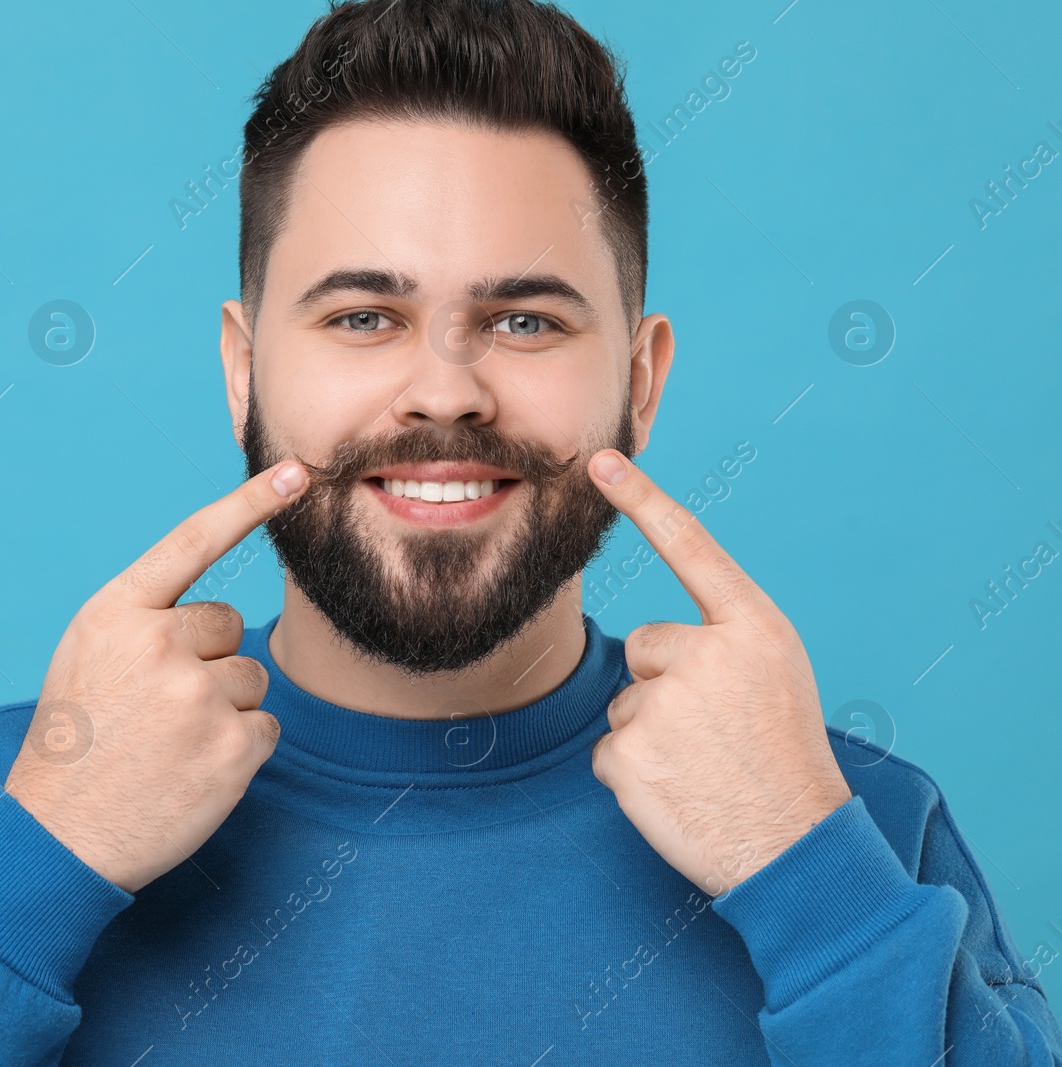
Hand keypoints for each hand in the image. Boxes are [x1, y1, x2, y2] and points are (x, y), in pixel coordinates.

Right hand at [3, 461, 309, 892]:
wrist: (59, 838)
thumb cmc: (76, 744)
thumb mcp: (88, 657)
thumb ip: (145, 620)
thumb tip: (222, 619)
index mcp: (116, 612)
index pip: (193, 541)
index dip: (251, 502)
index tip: (299, 471)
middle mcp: (158, 643)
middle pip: (231, 626)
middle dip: (208, 663)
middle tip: (158, 711)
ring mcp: (198, 696)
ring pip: (252, 679)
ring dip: (226, 710)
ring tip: (170, 745)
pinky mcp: (232, 747)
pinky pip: (266, 728)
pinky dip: (240, 752)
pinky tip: (193, 773)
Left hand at [586, 449, 851, 895]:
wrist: (794, 850)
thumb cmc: (784, 760)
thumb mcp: (775, 680)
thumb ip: (720, 646)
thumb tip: (646, 651)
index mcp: (753, 629)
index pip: (692, 548)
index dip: (643, 500)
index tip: (601, 461)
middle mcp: (708, 654)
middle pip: (645, 649)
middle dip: (665, 688)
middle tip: (715, 736)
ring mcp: (665, 703)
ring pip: (625, 702)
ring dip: (651, 734)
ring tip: (703, 767)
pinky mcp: (628, 752)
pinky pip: (609, 749)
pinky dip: (633, 775)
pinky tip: (678, 792)